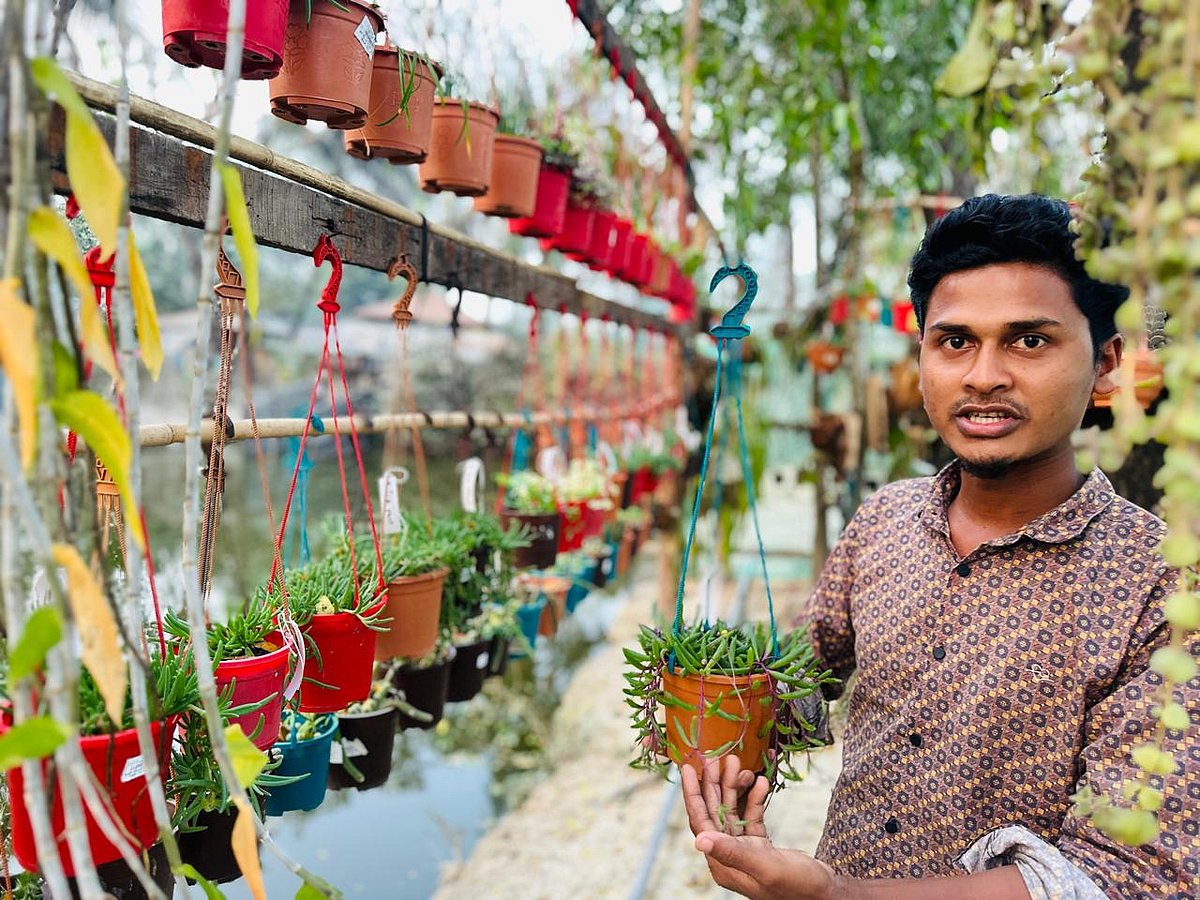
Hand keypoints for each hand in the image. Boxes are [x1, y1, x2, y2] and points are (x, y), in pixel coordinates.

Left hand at [681, 757, 839, 899]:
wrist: (827, 895)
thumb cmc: (798, 887)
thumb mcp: (765, 867)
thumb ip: (733, 852)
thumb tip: (699, 840)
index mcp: (723, 864)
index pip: (700, 822)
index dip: (692, 794)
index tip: (686, 767)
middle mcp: (729, 856)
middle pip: (714, 812)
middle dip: (714, 783)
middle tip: (715, 757)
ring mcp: (745, 850)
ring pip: (732, 810)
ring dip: (735, 787)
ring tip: (739, 764)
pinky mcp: (760, 846)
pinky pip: (751, 815)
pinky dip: (755, 798)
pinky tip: (761, 782)